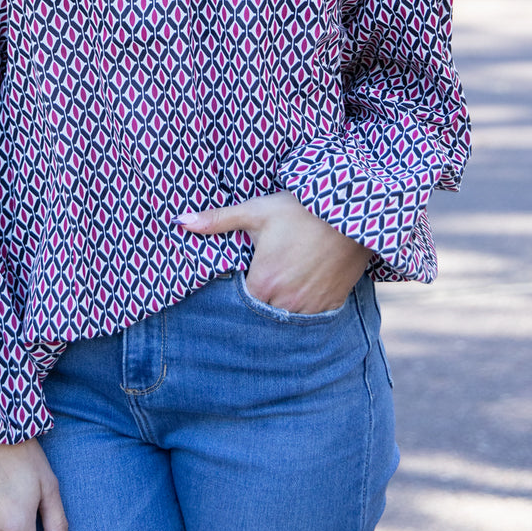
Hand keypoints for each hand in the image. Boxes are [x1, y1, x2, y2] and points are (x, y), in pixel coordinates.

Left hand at [177, 191, 369, 313]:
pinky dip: (304, 311)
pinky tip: (300, 294)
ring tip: (279, 292)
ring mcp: (310, 308)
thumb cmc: (300, 210)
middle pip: (261, 315)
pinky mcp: (331, 305)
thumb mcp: (256, 211)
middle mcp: (285, 303)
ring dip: (280, 310)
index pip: (238, 305)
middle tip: (260, 288)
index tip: (238, 284)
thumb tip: (180, 220)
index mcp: (262, 283)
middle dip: (257, 305)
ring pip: (286, 320)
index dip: (235, 296)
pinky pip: (312, 319)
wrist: (351, 211)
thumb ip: (217, 220)